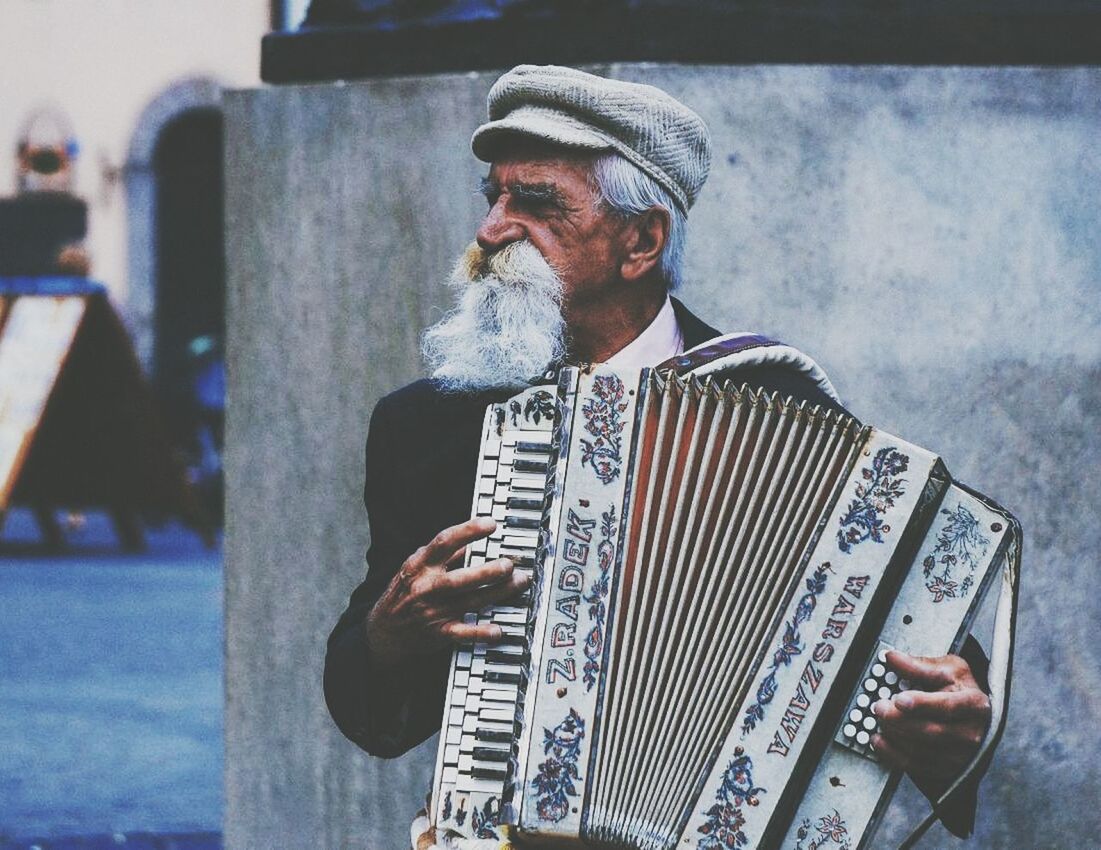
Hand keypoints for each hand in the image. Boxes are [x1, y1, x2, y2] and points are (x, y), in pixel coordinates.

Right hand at [365, 517, 530, 667]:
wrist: (383, 631)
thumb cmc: (403, 593)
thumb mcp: (416, 567)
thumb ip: (443, 554)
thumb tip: (470, 538)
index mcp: (420, 566)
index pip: (444, 543)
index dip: (468, 531)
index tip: (490, 524)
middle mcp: (426, 587)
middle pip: (460, 577)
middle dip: (487, 570)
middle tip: (509, 564)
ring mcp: (432, 611)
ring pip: (469, 601)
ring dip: (497, 592)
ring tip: (518, 582)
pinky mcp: (439, 633)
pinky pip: (463, 633)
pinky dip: (480, 632)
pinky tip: (498, 630)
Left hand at [871, 651, 990, 783]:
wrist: (975, 717)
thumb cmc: (961, 691)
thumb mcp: (948, 670)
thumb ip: (920, 665)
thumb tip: (893, 658)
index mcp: (974, 705)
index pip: (948, 707)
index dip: (922, 704)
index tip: (899, 700)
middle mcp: (971, 733)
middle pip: (931, 732)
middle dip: (899, 720)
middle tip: (879, 707)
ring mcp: (960, 755)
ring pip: (922, 751)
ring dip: (894, 736)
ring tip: (878, 720)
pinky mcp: (946, 769)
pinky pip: (916, 766)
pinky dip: (893, 755)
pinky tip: (879, 740)